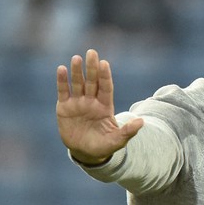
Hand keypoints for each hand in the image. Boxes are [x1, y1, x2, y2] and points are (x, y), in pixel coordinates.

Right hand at [56, 49, 143, 164]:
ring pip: (78, 84)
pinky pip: (63, 92)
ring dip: (77, 71)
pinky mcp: (64, 108)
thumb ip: (128, 131)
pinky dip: (62, 81)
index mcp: (105, 107)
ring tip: (77, 58)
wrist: (85, 153)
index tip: (104, 63)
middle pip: (92, 81)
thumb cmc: (104, 146)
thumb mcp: (117, 140)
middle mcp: (92, 101)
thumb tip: (142, 122)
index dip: (105, 76)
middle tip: (92, 52)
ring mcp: (78, 103)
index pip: (106, 88)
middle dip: (92, 68)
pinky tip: (61, 69)